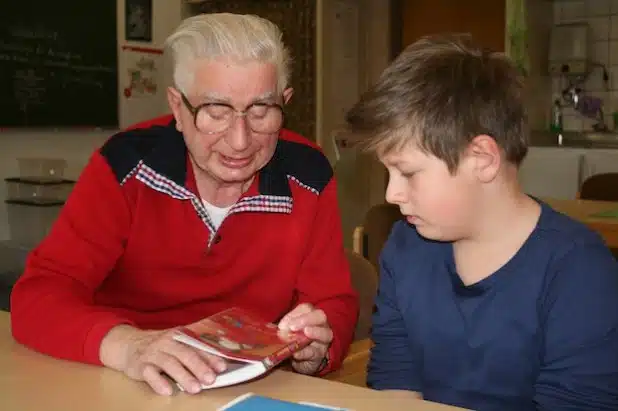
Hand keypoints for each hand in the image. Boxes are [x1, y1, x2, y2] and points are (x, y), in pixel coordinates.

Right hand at [99, 325, 226, 395]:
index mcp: (180, 336)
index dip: (211, 356)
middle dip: (199, 367)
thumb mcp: (177, 344)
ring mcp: (153, 353)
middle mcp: (167, 342)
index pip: (198, 346)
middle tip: (210, 379)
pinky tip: (168, 391)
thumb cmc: (161, 347)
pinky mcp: (140, 365)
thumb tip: (218, 365)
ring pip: (169, 364)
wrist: (128, 344)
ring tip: (194, 389)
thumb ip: (194, 351)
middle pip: (185, 354)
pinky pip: (149, 373)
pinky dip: (158, 382)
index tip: (222, 367)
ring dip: (183, 376)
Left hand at [278, 303, 332, 374]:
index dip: (294, 314)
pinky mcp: (320, 355)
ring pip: (326, 334)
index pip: (306, 308)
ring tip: (305, 333)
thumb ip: (283, 327)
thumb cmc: (293, 339)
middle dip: (306, 319)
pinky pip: (316, 352)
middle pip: (320, 316)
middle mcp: (321, 325)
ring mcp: (323, 340)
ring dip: (315, 332)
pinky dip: (305, 352)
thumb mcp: (287, 331)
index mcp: (310, 315)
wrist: (299, 357)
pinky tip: (296, 354)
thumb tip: (276, 327)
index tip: (281, 325)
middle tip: (292, 327)